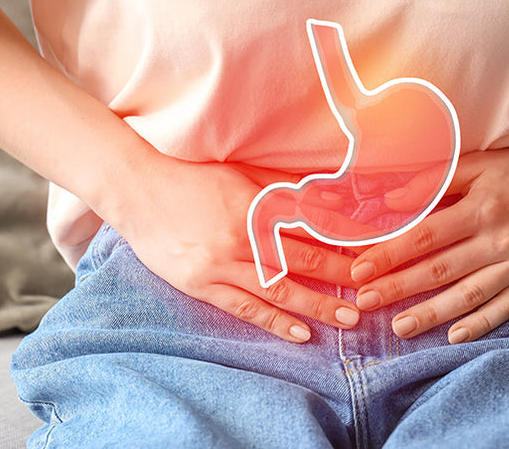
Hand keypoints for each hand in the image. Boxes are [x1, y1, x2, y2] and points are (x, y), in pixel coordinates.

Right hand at [95, 158, 361, 343]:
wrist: (136, 191)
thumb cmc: (191, 179)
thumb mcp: (241, 175)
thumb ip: (284, 188)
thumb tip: (331, 199)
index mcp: (255, 205)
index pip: (312, 227)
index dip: (344, 243)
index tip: (372, 254)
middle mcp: (241, 237)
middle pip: (303, 261)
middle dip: (341, 279)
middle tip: (373, 293)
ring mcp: (220, 264)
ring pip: (279, 290)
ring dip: (317, 306)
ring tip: (348, 320)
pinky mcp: (201, 284)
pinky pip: (244, 307)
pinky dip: (274, 322)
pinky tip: (300, 334)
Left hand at [350, 133, 508, 342]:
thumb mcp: (478, 164)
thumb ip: (434, 181)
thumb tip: (391, 201)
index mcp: (482, 208)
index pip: (425, 237)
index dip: (389, 255)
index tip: (359, 270)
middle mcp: (500, 240)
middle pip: (440, 270)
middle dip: (398, 288)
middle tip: (364, 303)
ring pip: (468, 295)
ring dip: (431, 314)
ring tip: (399, 327)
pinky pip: (506, 308)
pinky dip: (480, 324)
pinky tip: (453, 336)